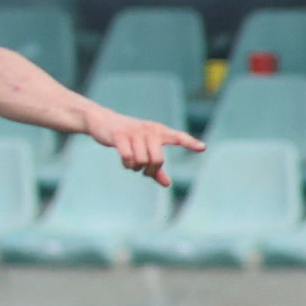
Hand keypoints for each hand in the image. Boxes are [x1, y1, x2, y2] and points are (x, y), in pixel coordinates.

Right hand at [85, 107, 205, 187]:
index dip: (189, 143)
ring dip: (136, 168)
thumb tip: (168, 184)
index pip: (177, 137)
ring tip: (133, 164)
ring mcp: (134, 133)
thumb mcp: (144, 149)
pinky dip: (127, 165)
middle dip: (151, 170)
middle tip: (146, 172)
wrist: (103, 121)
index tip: (202, 148)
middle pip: (157, 159)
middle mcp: (149, 130)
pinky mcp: (120, 137)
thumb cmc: (128, 137)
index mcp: (158, 131)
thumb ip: (157, 168)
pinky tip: (126, 162)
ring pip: (142, 161)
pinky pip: (128, 158)